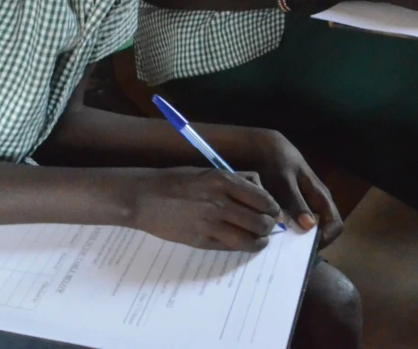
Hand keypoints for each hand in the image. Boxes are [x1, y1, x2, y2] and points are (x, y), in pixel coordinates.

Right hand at [132, 168, 279, 251]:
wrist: (144, 197)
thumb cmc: (175, 180)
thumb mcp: (207, 171)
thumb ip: (233, 179)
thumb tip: (258, 189)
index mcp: (223, 180)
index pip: (263, 199)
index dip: (272, 208)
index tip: (272, 211)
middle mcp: (220, 201)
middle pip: (260, 221)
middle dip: (269, 226)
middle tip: (268, 227)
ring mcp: (210, 223)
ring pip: (249, 238)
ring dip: (260, 241)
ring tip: (260, 240)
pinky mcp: (201, 240)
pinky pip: (230, 247)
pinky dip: (241, 247)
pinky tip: (242, 244)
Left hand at [243, 130, 343, 245]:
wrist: (263, 146)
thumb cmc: (277, 162)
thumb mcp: (284, 181)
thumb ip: (297, 202)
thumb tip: (311, 226)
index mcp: (321, 196)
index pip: (335, 224)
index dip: (326, 238)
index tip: (306, 249)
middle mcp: (316, 202)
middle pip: (321, 229)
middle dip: (307, 241)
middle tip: (289, 251)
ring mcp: (304, 203)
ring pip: (306, 227)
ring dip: (295, 236)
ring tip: (278, 243)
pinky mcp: (291, 204)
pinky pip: (294, 221)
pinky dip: (286, 228)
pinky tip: (271, 231)